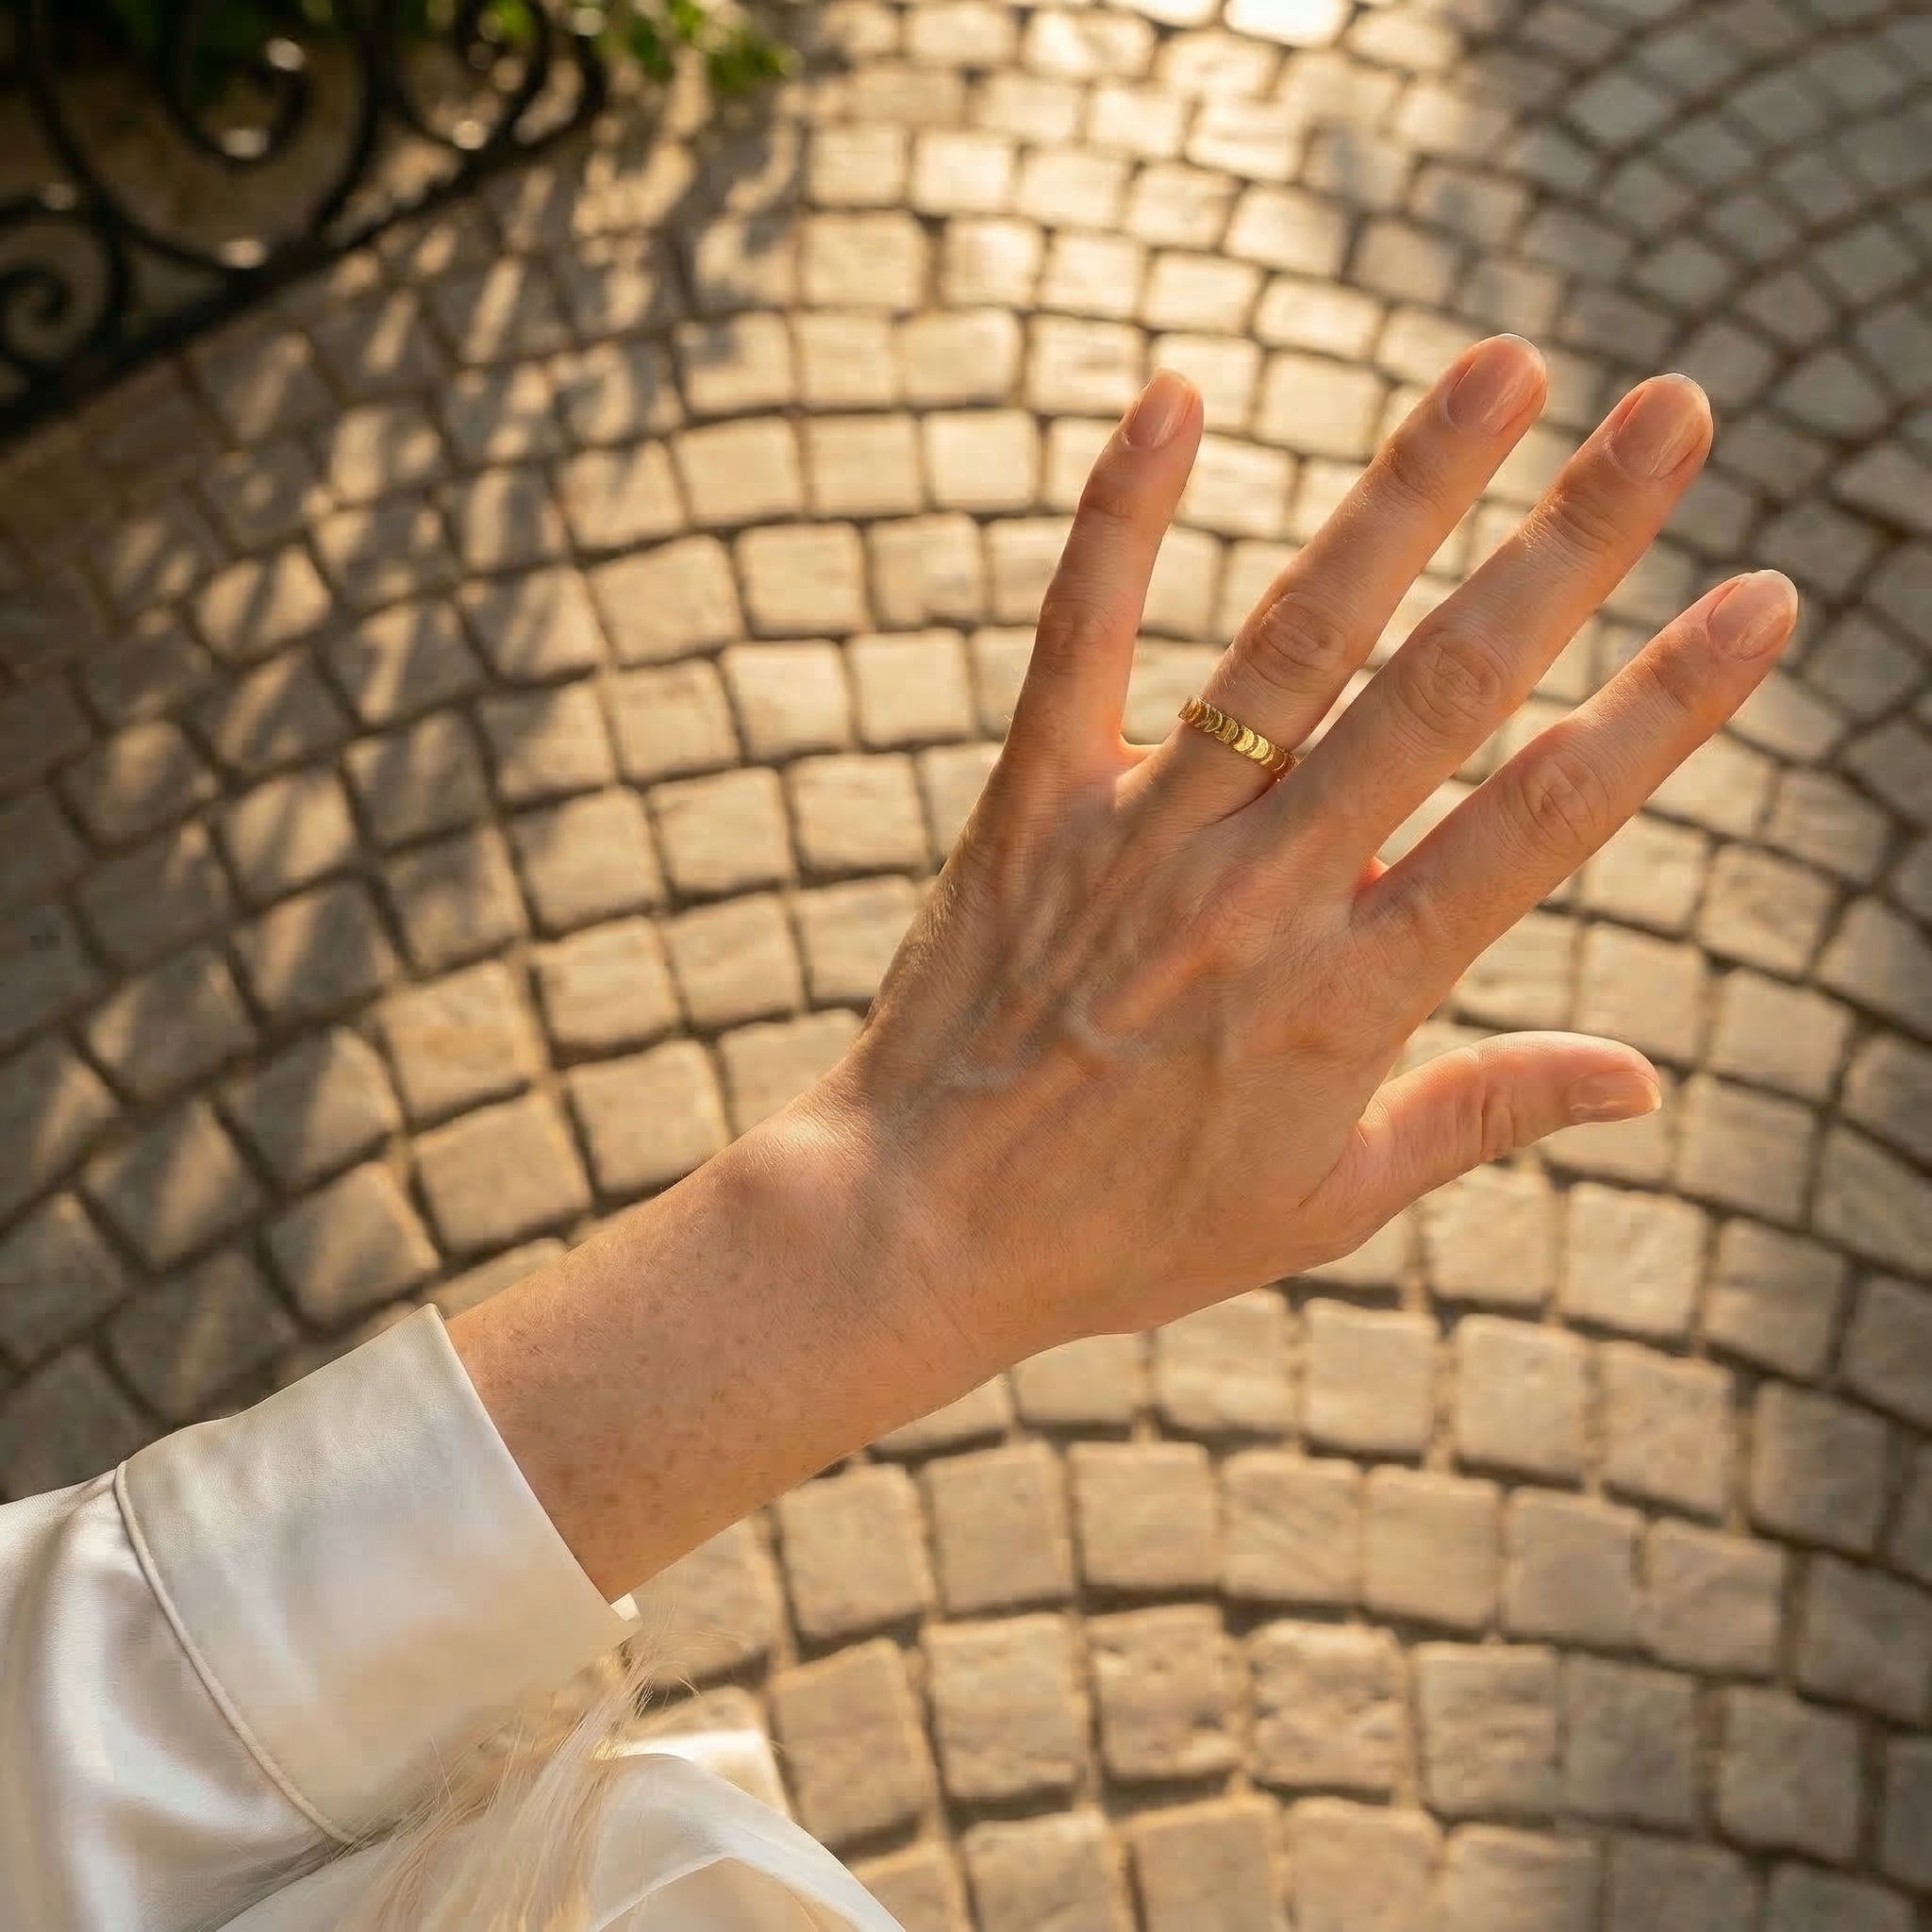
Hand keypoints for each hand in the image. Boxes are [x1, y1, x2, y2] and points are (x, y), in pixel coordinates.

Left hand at [815, 337, 1796, 1365]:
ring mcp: (1142, 836)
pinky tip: (1175, 395)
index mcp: (1355, 995)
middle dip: (1572, 543)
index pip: (1543, 819)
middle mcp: (1263, 894)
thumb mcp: (1325, 1202)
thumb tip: (1644, 1078)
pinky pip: (1080, 637)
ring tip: (1502, 367)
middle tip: (1671, 413)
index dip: (1666, 704)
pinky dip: (1123, 517)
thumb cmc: (1129, 1232)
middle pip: (1445, 690)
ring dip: (1406, 491)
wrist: (921, 1229)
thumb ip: (1481, 1113)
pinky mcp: (1029, 804)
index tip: (1763, 599)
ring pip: (1295, 639)